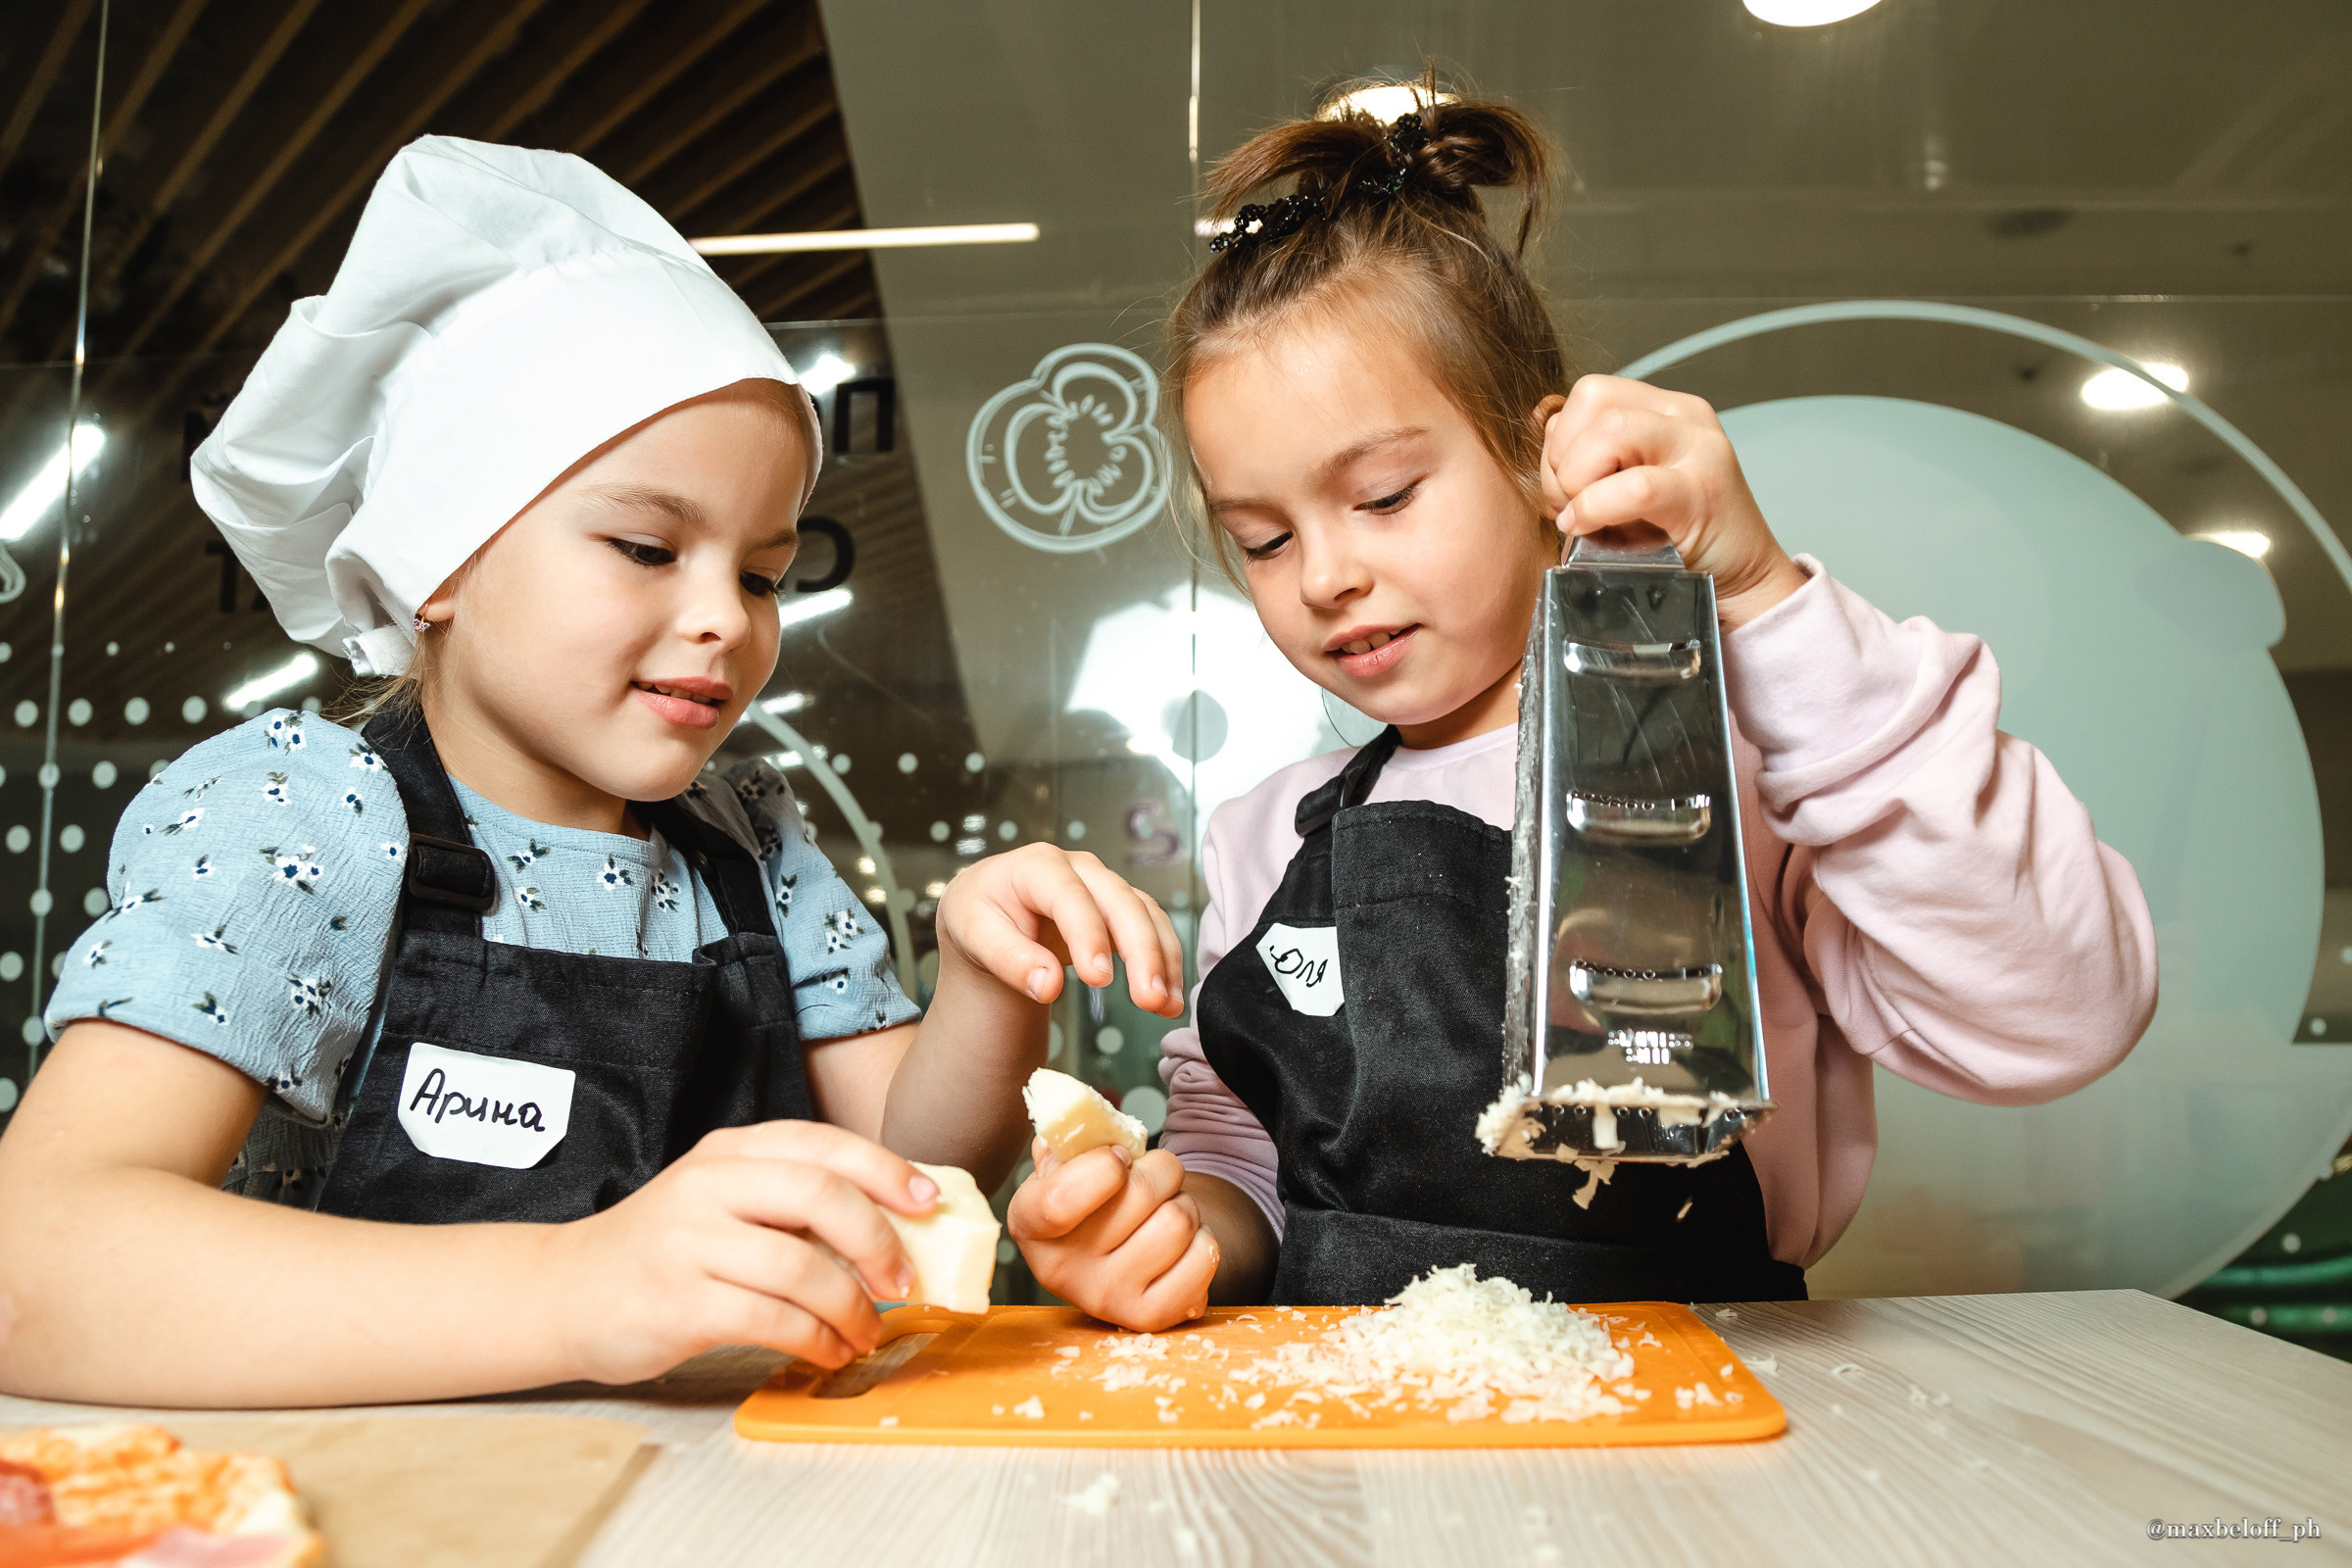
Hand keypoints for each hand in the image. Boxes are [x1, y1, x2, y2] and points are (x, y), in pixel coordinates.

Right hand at [544, 1120, 937, 1384]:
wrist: (565, 1292)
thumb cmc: (664, 1250)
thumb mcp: (723, 1202)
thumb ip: (791, 1203)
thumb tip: (895, 1226)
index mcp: (730, 1152)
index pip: (823, 1145)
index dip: (886, 1171)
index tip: (929, 1203)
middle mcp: (710, 1185)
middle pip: (820, 1195)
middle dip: (879, 1240)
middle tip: (905, 1279)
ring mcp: (690, 1243)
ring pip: (802, 1266)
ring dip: (853, 1306)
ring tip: (868, 1331)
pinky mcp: (679, 1303)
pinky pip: (772, 1319)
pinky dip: (816, 1340)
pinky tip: (830, 1351)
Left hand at [936, 844, 1184, 1016]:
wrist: (989, 910)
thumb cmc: (979, 914)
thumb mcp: (972, 934)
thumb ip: (1008, 959)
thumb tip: (1047, 986)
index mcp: (1036, 865)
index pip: (1069, 895)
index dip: (1088, 934)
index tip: (1099, 979)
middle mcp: (1079, 869)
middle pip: (1120, 901)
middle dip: (1141, 950)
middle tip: (1148, 998)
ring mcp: (1104, 886)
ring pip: (1145, 914)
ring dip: (1161, 959)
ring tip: (1165, 1006)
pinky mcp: (1120, 909)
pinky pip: (1153, 928)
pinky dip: (1165, 962)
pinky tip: (1168, 997)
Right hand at [1008, 1137, 1217, 1330]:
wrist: (1123, 1254)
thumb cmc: (1096, 1198)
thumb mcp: (1070, 1164)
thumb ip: (1071, 1136)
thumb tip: (1074, 1111)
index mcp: (1029, 1224)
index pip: (1061, 1200)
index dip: (1105, 1164)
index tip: (1119, 1156)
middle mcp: (1060, 1271)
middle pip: (1141, 1192)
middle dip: (1161, 1171)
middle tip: (1152, 1181)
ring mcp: (1104, 1299)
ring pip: (1179, 1220)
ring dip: (1184, 1203)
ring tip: (1165, 1212)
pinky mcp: (1150, 1317)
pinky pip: (1204, 1255)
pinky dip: (1204, 1239)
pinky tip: (1181, 1245)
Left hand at [1539, 374, 1808, 627]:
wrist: (1740, 581)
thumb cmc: (1673, 540)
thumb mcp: (1623, 487)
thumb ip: (1588, 461)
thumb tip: (1540, 453)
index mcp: (1660, 408)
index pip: (1588, 393)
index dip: (1558, 438)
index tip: (1561, 487)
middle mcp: (1682, 415)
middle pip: (1592, 399)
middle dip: (1561, 457)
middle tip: (1566, 503)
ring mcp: (1698, 448)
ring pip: (1610, 430)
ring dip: (1578, 479)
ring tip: (1583, 515)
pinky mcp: (1703, 491)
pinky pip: (1634, 487)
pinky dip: (1596, 507)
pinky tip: (1588, 528)